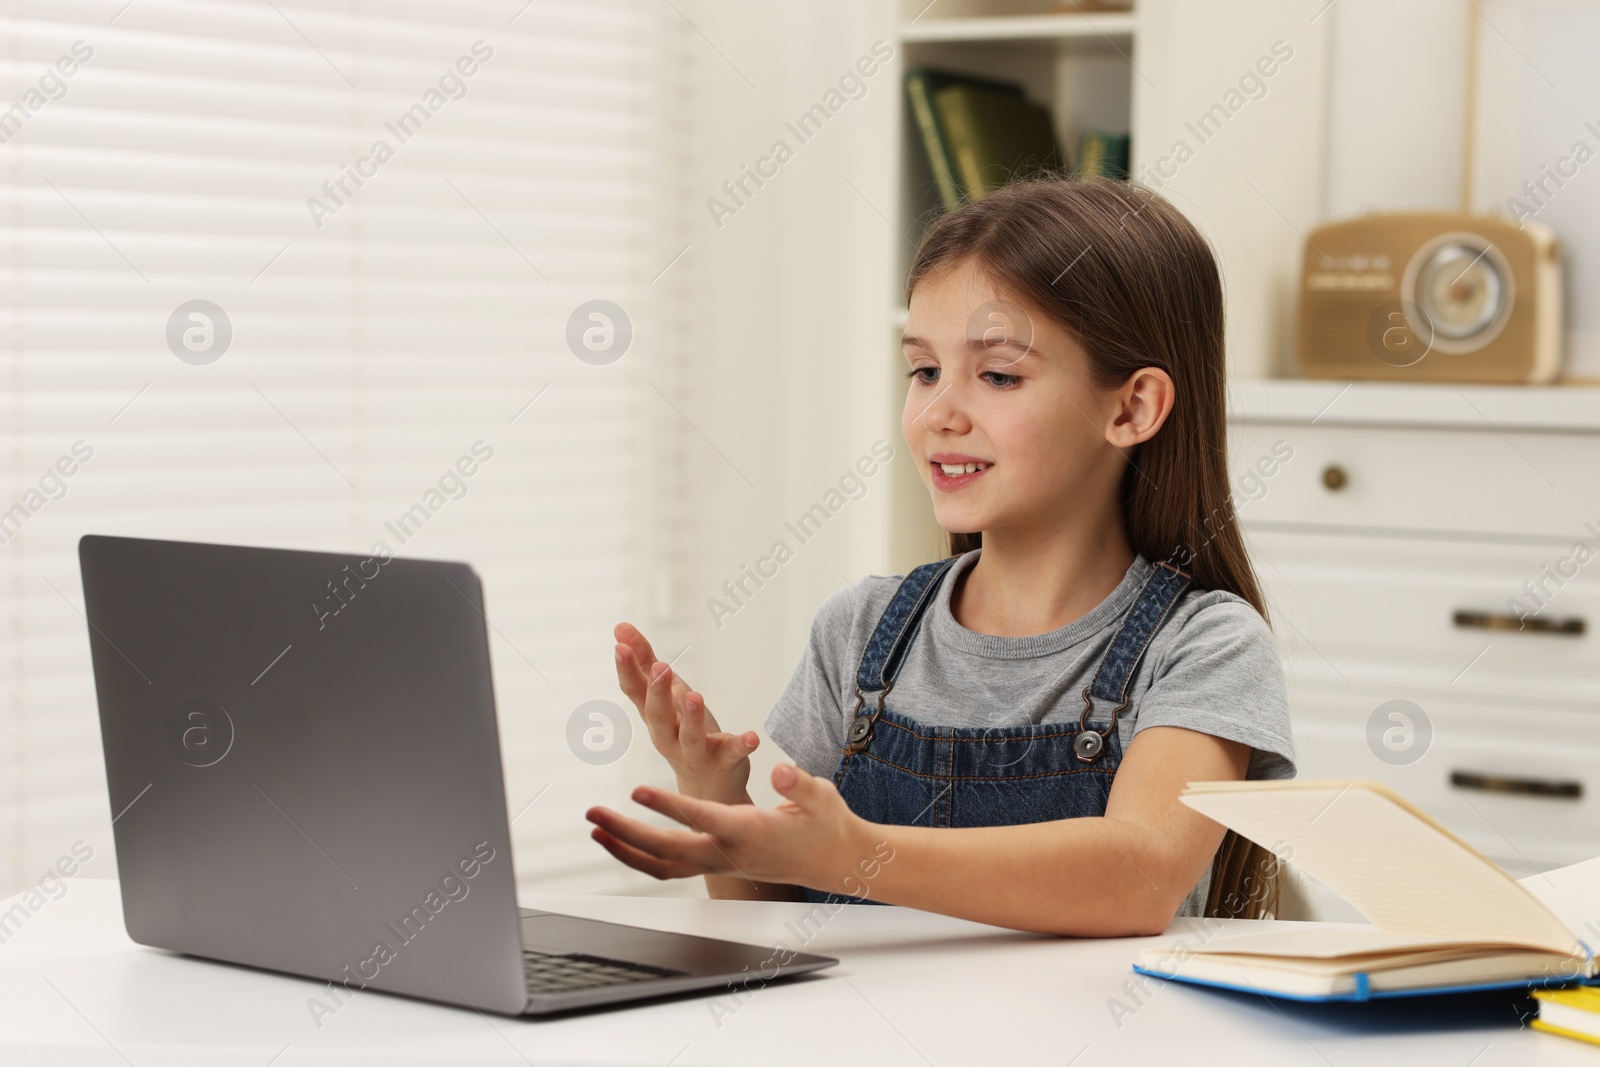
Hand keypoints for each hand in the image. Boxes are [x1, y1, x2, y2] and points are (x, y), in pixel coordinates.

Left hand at [586, 763, 885, 896]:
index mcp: (749, 832)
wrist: (831, 859)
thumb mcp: (822, 798)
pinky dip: (637, 857)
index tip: (637, 791)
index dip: (668, 807)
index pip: (702, 819)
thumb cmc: (824, 824)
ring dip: (623, 848)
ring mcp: (718, 863)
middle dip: (626, 833)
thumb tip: (783, 773)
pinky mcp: (714, 864)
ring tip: (593, 828)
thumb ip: (801, 785)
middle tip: (593, 813)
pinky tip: (616, 840)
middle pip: (667, 850)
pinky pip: (667, 868)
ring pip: (660, 865)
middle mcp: (727, 852)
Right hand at [613, 622, 758, 801]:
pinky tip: (752, 737)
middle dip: (657, 693)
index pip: (635, 692)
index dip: (626, 669)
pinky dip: (741, 745)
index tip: (619, 645)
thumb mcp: (663, 697)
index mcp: (654, 717)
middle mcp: (669, 737)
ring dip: (691, 718)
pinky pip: (732, 753)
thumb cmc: (681, 732)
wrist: (707, 787)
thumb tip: (619, 626)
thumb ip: (644, 662)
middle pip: (658, 716)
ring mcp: (696, 752)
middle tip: (660, 668)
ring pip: (690, 738)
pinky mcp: (724, 762)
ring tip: (695, 696)